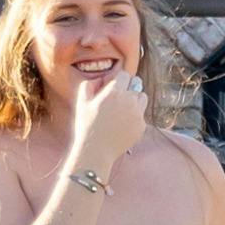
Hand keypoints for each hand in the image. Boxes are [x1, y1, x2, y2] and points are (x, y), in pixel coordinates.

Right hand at [64, 65, 147, 188]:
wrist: (96, 150)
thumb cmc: (86, 126)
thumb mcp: (82, 102)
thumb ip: (89, 85)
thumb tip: (102, 79)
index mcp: (114, 92)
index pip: (125, 74)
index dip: (119, 79)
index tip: (114, 86)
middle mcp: (129, 101)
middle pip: (136, 83)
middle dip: (128, 87)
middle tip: (119, 96)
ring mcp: (137, 114)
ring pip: (142, 97)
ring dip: (135, 99)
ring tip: (122, 108)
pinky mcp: (142, 126)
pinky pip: (141, 114)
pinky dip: (134, 116)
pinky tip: (122, 124)